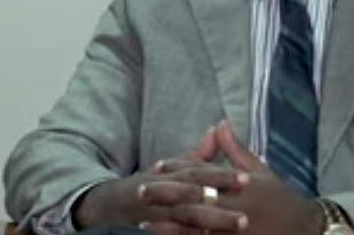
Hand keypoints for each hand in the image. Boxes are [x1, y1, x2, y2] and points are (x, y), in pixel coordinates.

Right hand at [74, 127, 247, 230]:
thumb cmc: (147, 186)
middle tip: (246, 203)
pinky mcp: (148, 229)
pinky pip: (171, 233)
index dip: (221, 175)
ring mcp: (153, 212)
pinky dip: (187, 234)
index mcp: (167, 174)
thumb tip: (217, 129)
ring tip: (237, 224)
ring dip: (211, 220)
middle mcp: (159, 190)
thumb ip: (196, 154)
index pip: (196, 172)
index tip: (247, 178)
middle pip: (191, 192)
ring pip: (184, 215)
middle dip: (218, 196)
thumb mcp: (170, 168)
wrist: (107, 206)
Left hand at [144, 121, 322, 234]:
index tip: (157, 168)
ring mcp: (232, 232)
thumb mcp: (259, 170)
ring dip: (167, 226)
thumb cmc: (280, 198)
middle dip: (164, 198)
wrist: (305, 230)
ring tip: (144, 222)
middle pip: (192, 201)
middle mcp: (233, 208)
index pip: (202, 176)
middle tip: (139, 193)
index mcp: (237, 185)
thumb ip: (234, 149)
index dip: (177, 171)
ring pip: (194, 229)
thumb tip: (219, 124)